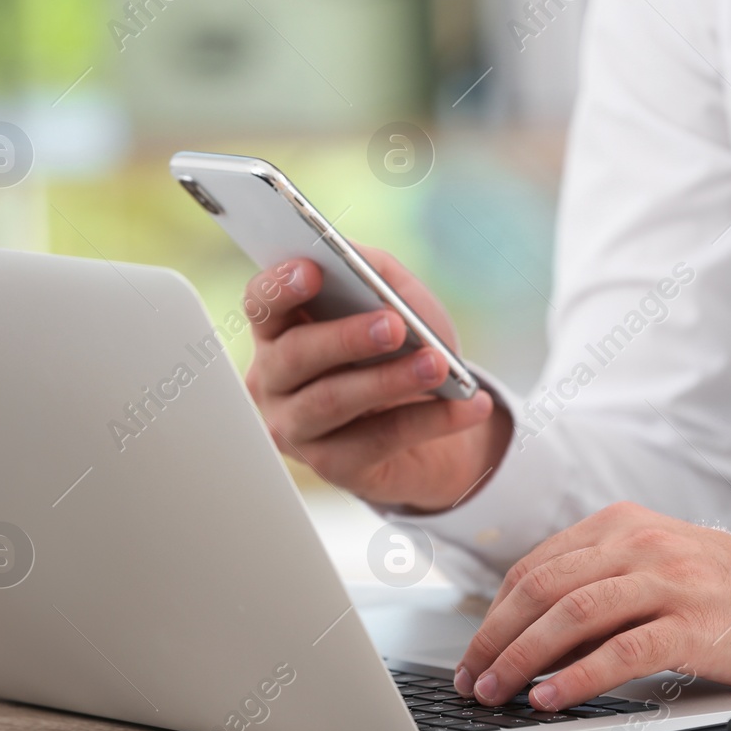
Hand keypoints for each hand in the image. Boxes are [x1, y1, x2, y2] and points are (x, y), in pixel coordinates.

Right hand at [243, 249, 511, 511]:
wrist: (436, 419)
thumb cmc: (403, 350)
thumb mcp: (396, 299)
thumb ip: (374, 272)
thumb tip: (359, 264)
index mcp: (281, 330)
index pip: (261, 304)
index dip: (280, 287)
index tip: (313, 269)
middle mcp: (275, 380)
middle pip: (295, 355)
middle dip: (346, 338)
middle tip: (395, 325)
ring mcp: (297, 428)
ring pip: (332, 401)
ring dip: (390, 381)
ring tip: (438, 365)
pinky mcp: (332, 466)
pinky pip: (379, 440)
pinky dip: (431, 420)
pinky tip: (469, 404)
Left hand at [453, 503, 730, 709]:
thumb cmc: (730, 589)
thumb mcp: (658, 563)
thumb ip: (600, 583)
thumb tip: (530, 637)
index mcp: (623, 524)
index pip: (536, 566)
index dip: (494, 614)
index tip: (474, 653)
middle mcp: (641, 542)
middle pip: (543, 588)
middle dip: (495, 639)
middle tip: (471, 679)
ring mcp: (670, 580)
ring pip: (572, 614)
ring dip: (522, 658)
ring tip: (497, 693)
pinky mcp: (696, 623)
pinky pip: (622, 651)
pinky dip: (577, 678)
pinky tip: (551, 698)